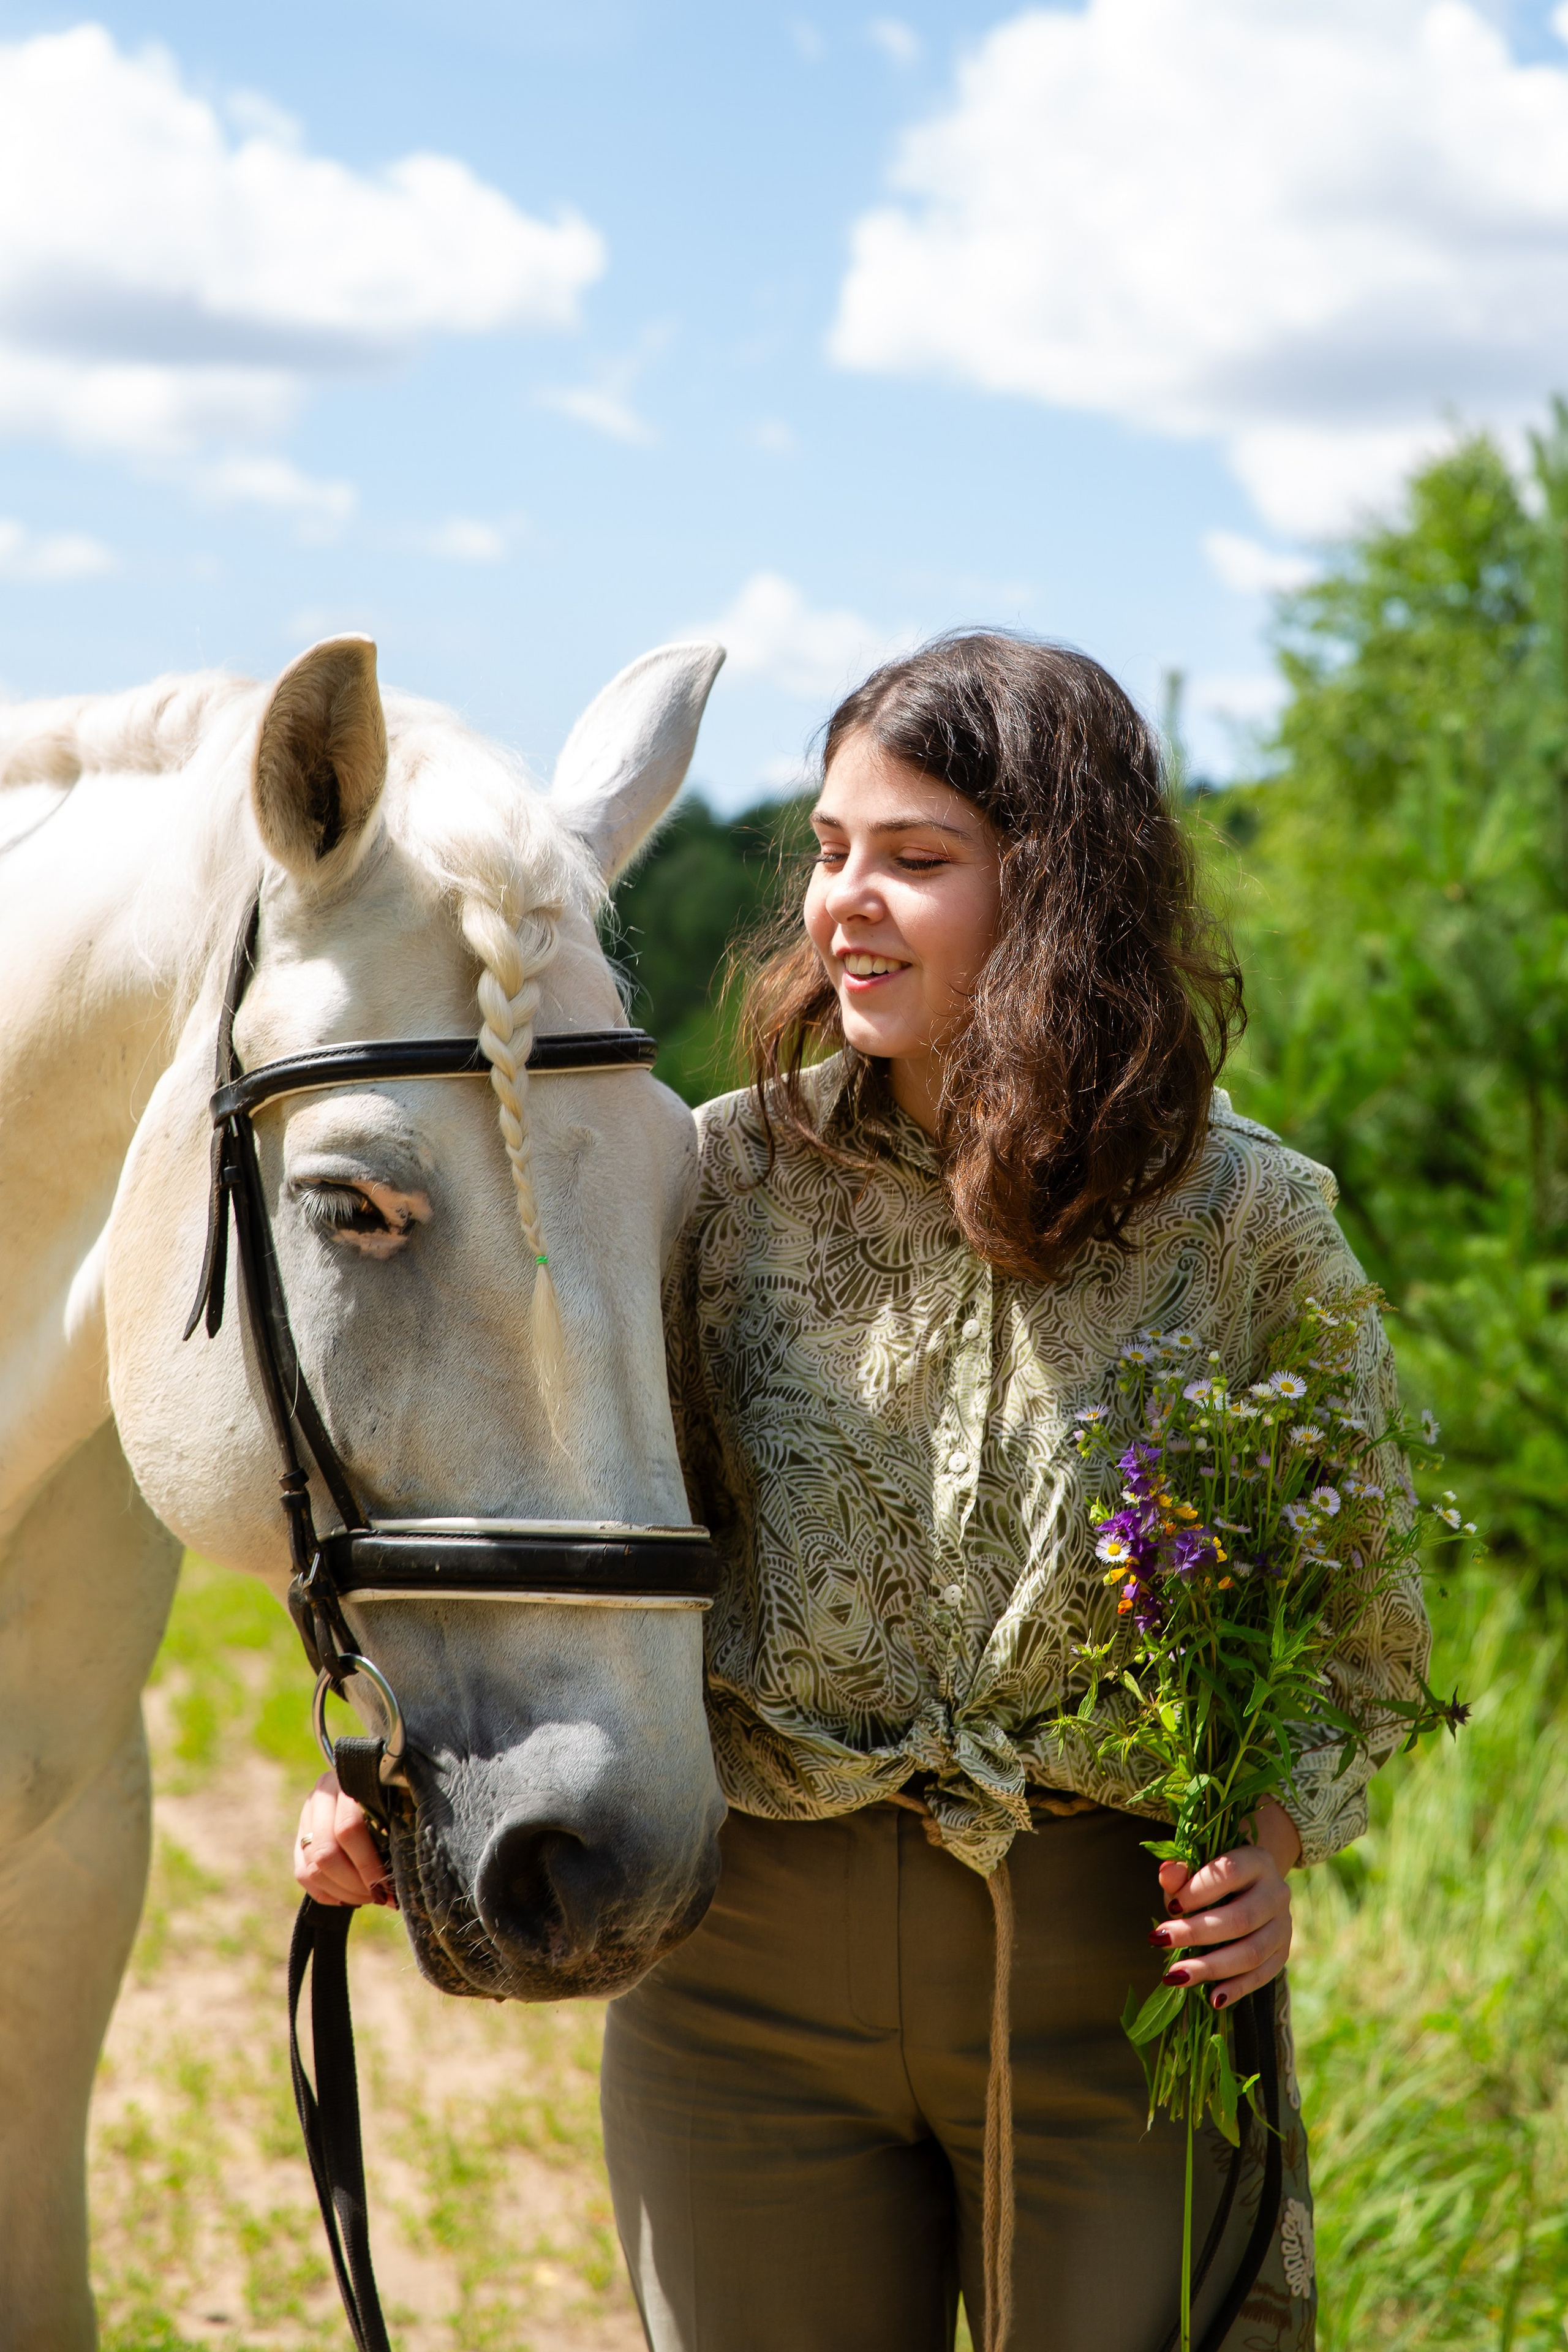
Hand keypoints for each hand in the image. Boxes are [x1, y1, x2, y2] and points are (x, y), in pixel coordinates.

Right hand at [293, 1770, 396, 1908]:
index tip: (387, 1886)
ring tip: (367, 1897)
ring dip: (342, 1892)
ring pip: (312, 1868)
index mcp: (346, 1782)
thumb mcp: (391, 1800)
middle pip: (326, 1853)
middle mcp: (321, 1798)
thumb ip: (391, 1825)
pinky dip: (326, 1894)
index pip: (348, 1829)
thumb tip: (399, 1875)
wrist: (364, 1779)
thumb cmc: (390, 1794)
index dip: (368, 1864)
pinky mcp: (298, 1837)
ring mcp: (306, 1818)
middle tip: (378, 1896)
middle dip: (354, 1883)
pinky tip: (348, 1898)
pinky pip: (302, 1875)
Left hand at [1149, 1799, 1300, 2008]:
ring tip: (1175, 1975)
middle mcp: (1277, 1892)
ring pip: (1252, 1952)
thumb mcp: (1195, 1869)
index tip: (1171, 1906)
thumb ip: (1180, 1873)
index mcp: (1256, 1861)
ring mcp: (1283, 1925)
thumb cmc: (1212, 1878)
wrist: (1248, 1886)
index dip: (1199, 1890)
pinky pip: (1262, 1976)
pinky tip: (1212, 1998)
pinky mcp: (1283, 1952)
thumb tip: (1168, 1874)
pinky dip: (1237, 1989)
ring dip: (1211, 1967)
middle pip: (1241, 1918)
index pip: (1230, 1873)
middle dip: (1196, 1932)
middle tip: (1158, 1940)